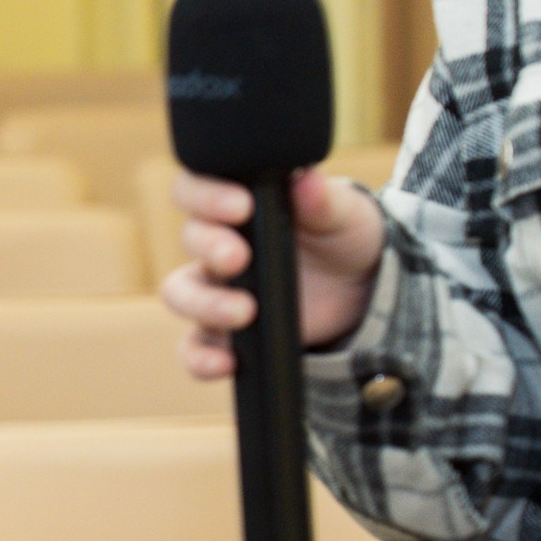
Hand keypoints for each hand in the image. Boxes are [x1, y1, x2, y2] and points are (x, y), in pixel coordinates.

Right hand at [161, 168, 386, 380]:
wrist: (361, 289)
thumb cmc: (344, 237)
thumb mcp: (345, 214)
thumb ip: (323, 200)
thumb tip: (305, 178)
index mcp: (236, 205)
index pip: (196, 188)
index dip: (205, 195)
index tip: (241, 206)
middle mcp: (216, 245)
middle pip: (189, 239)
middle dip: (209, 247)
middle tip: (240, 257)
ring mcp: (217, 291)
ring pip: (179, 293)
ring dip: (203, 303)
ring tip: (244, 312)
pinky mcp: (225, 334)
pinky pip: (193, 348)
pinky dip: (199, 358)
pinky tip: (225, 363)